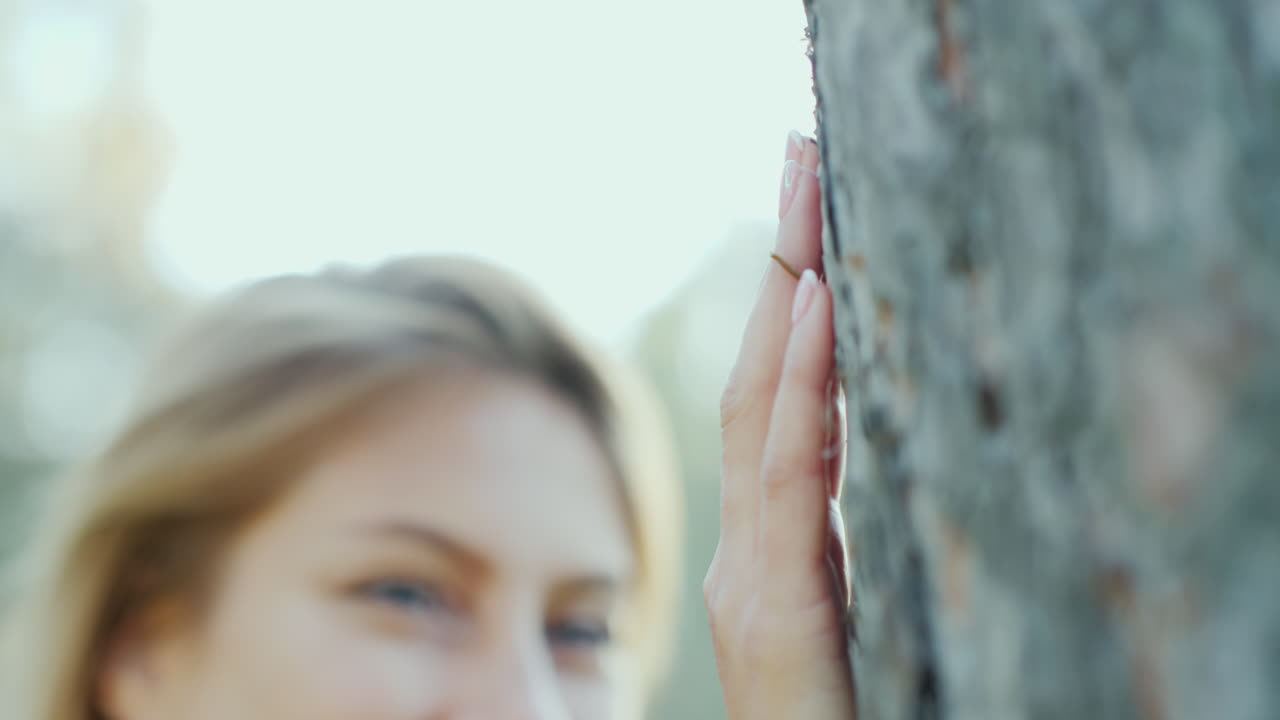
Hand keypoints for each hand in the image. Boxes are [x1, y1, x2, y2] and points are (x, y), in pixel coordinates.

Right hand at [705, 133, 855, 718]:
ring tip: (805, 192)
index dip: (782, 302)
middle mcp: (750, 551)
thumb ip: (836, 540)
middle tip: (797, 155)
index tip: (803, 207)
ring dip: (786, 292)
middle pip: (756, 379)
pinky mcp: (778, 606)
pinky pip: (789, 476)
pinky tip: (811, 305)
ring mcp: (754, 575)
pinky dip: (797, 384)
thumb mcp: (846, 623)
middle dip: (779, 262)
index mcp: (767, 552)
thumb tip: (853, 437)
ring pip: (761, 409)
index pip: (768, 402)